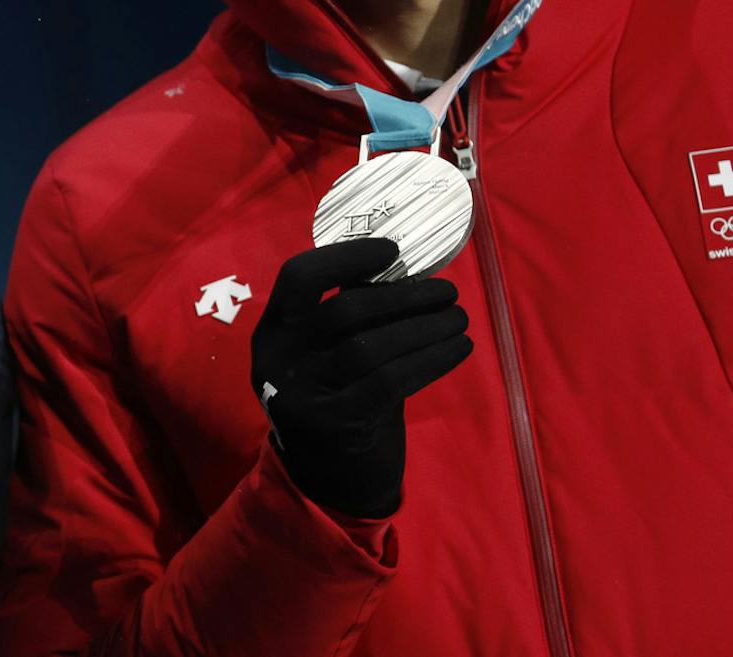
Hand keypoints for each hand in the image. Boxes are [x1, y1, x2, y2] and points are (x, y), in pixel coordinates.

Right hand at [248, 237, 471, 518]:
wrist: (333, 481)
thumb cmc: (340, 399)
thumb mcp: (331, 355)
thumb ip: (353, 315)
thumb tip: (405, 268)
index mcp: (272, 333)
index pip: (298, 277)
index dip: (346, 257)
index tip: (393, 251)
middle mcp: (277, 362)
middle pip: (343, 310)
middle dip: (404, 295)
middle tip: (448, 291)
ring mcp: (303, 396)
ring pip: (371, 346)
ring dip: (426, 327)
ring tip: (460, 318)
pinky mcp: (337, 425)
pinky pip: (392, 381)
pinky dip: (433, 359)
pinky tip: (459, 349)